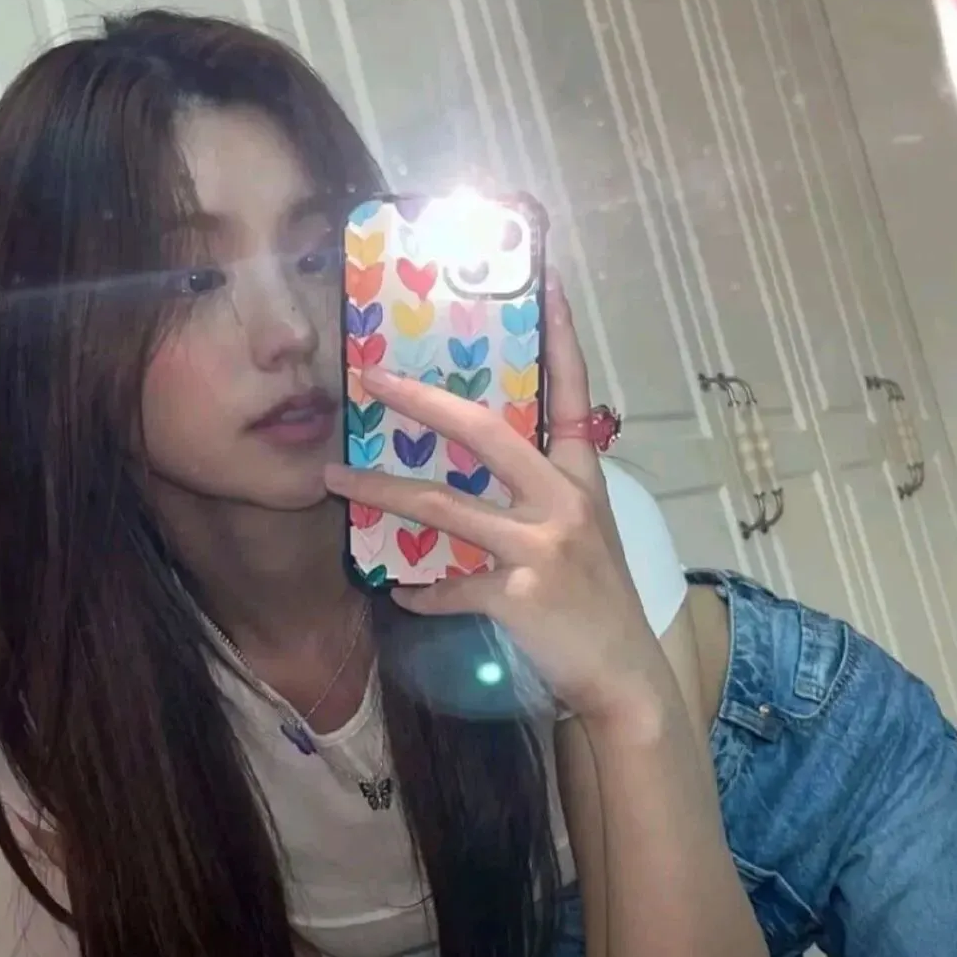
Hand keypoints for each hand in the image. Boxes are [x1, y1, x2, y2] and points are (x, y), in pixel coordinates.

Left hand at [324, 274, 659, 720]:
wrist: (624, 676)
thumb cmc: (600, 599)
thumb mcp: (585, 533)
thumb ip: (540, 497)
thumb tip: (478, 479)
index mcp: (581, 477)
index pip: (573, 392)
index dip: (560, 337)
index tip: (547, 280)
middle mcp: (564, 499)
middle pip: (486, 433)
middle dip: (423, 402)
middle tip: (371, 378)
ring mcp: (543, 545)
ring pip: (445, 507)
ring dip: (381, 492)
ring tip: (333, 479)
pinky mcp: (520, 593)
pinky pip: (449, 585)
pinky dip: (421, 589)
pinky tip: (401, 590)